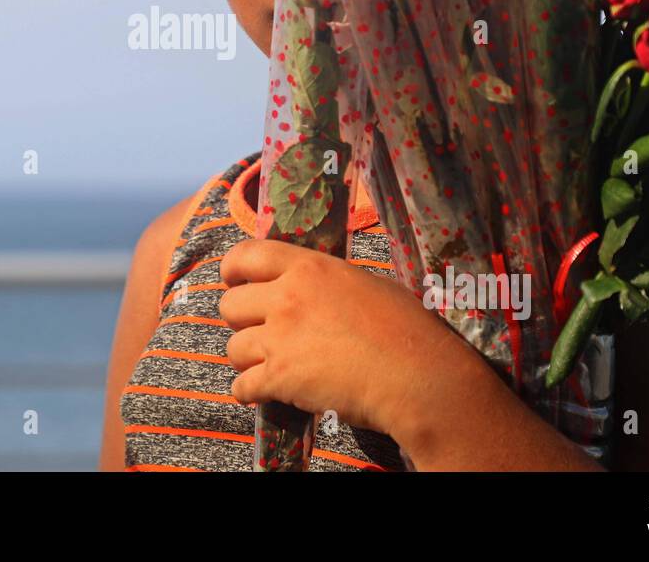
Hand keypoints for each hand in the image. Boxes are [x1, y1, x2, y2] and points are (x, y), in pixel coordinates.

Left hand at [218, 237, 486, 447]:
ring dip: (247, 360)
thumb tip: (314, 288)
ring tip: (268, 366)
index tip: (234, 281)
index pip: (247, 254)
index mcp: (310, 267)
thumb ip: (328, 282)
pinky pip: (242, 386)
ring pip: (232, 348)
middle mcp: (288, 297)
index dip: (232, 269)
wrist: (418, 375)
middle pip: (229, 304)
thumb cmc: (408, 329)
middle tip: (260, 331)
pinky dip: (249, 392)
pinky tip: (264, 393)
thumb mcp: (367, 284)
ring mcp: (281, 338)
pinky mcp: (281, 378)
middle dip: (239, 321)